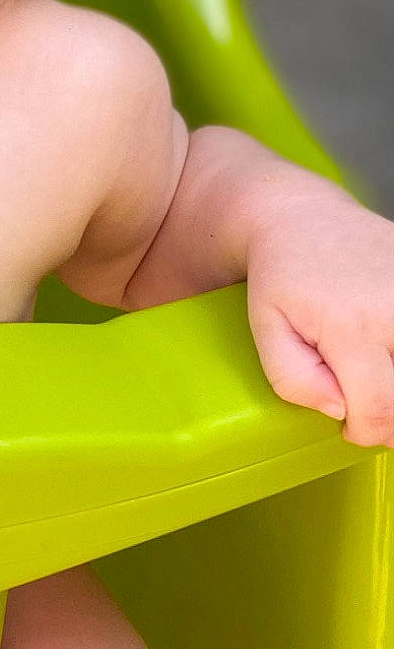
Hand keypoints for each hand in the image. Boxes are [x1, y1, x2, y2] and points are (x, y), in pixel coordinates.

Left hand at [246, 189, 393, 446]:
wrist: (302, 216)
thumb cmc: (281, 276)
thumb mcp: (266, 330)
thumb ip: (294, 380)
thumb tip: (341, 409)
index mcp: (352, 327)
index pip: (382, 410)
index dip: (367, 432)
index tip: (351, 426)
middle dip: (391, 414)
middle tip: (366, 401)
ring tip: (379, 373)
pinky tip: (387, 347)